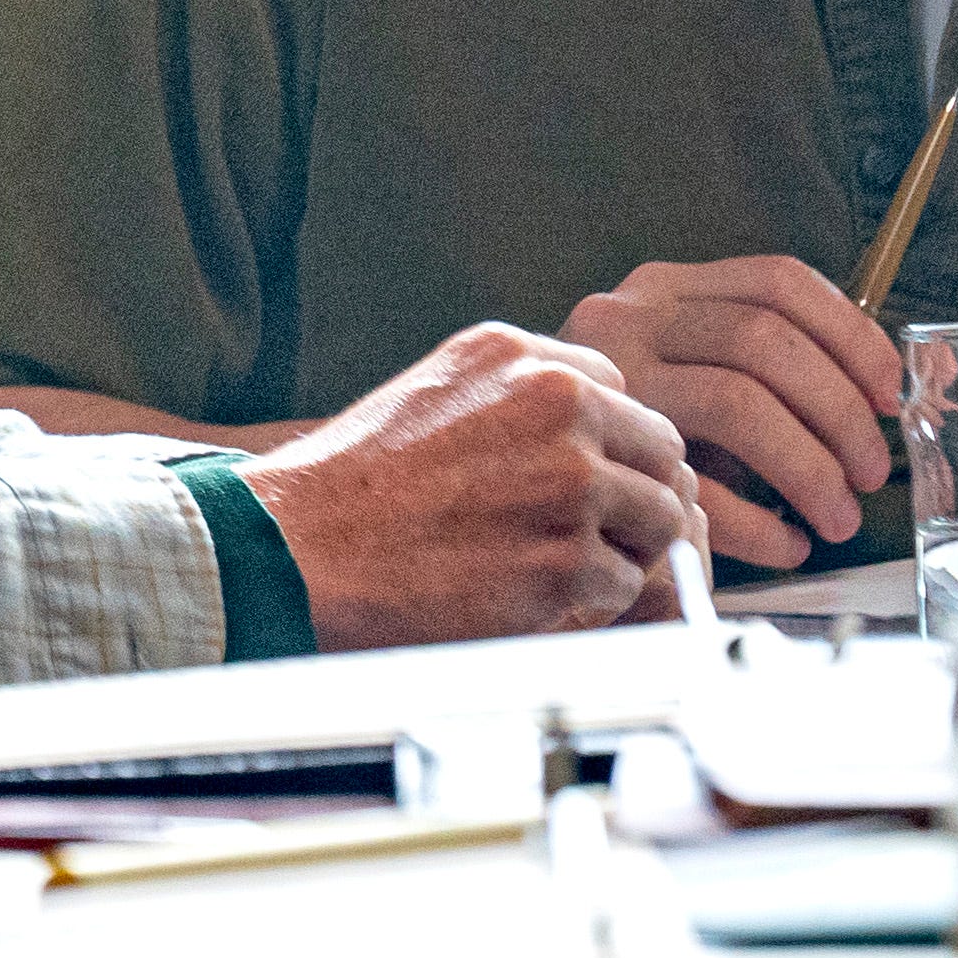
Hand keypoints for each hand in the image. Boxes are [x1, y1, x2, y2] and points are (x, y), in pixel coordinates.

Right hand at [235, 324, 705, 647]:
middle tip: (583, 529)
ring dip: (620, 549)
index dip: (605, 442)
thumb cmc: (351, 487)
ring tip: (552, 563)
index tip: (574, 474)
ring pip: (662, 521)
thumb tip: (597, 430)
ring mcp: (568, 485)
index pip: (621, 388)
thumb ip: (517, 395)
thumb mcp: (432, 393)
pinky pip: (626, 585)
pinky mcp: (567, 563)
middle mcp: (555, 406)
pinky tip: (531, 595)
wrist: (294, 552)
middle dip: (633, 494)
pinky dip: (591, 601)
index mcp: (518, 355)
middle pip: (663, 452)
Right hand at [557, 254, 897, 565]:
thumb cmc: (611, 432)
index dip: (851, 334)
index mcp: (661, 289)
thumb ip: (746, 364)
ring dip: (810, 467)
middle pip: (765, 339)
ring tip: (838, 518)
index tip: (888, 393)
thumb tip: (873, 397)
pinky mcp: (594, 449)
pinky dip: (761, 525)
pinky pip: (701, 487)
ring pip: (740, 401)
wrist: (493, 471)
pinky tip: (785, 547)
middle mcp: (627, 317)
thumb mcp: (672, 368)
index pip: (778, 281)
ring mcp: (607, 380)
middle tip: (870, 472)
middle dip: (839, 411)